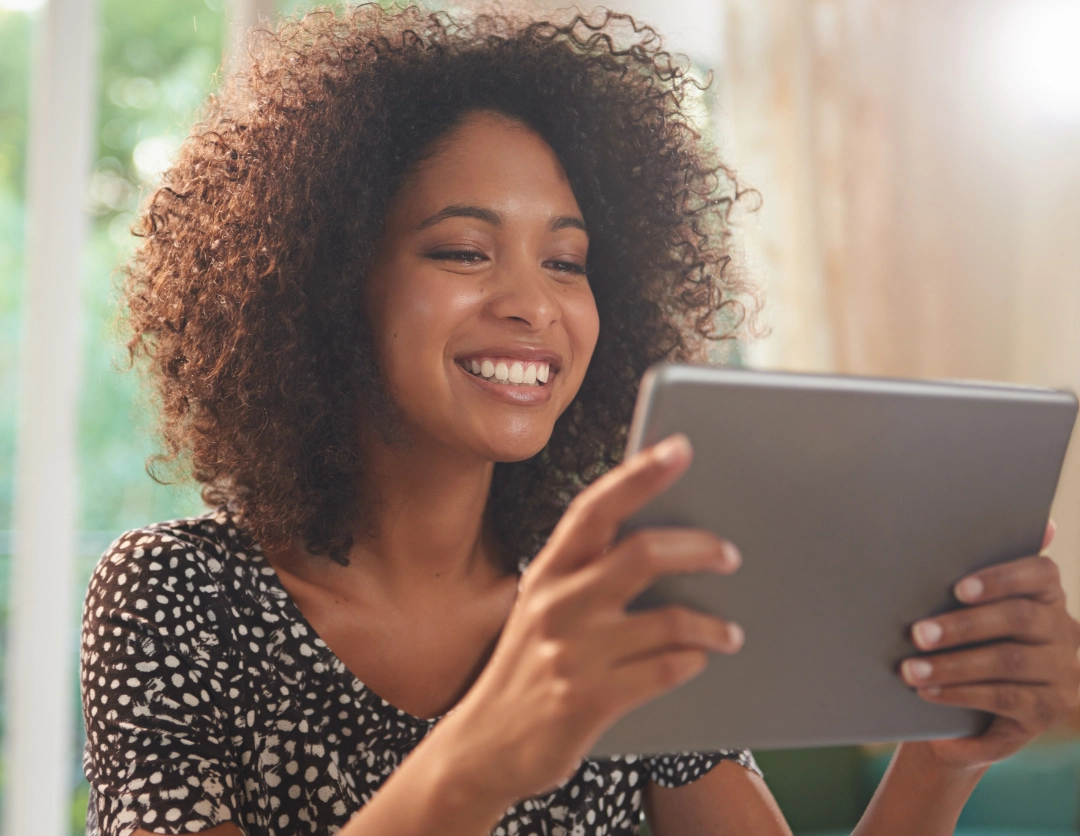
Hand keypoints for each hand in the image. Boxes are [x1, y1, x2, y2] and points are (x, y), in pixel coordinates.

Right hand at [432, 434, 742, 807]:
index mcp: (547, 571)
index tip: (679, 447)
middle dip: (698, 548)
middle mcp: (556, 604)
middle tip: (730, 554)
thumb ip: (587, 573)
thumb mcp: (542, 608)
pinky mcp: (587, 700)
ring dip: (712, 623)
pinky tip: (699, 660)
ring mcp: (571, 653)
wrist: (483, 746)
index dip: (640, 474)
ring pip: (668, 619)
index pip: (597, 508)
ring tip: (728, 630)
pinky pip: (665, 670)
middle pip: (643, 553)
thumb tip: (662, 539)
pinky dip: (693, 662)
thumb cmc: (526, 667)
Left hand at [901, 521, 1079, 769]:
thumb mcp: (980, 609)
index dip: (1001, 578)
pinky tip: (929, 691)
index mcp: (1048, 598)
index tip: (959, 588)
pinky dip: (962, 694)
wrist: (986, 711)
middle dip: (963, 626)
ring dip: (954, 665)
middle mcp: (1063, 634)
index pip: (1042, 574)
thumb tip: (1036, 526)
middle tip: (917, 633)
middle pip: (1020, 619)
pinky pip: (1005, 699)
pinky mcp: (1045, 712)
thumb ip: (988, 575)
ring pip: (1009, 662)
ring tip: (911, 670)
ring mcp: (1061, 676)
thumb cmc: (975, 640)